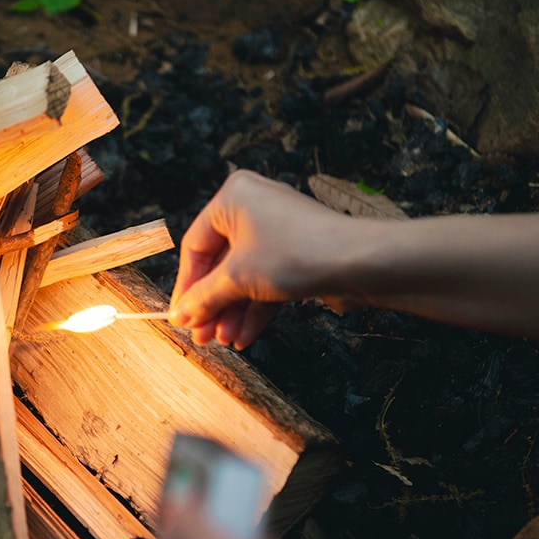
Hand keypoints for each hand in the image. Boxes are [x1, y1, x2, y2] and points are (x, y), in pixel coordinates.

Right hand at [169, 170, 349, 348]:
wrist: (359, 262)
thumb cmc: (296, 253)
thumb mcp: (238, 278)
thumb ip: (204, 297)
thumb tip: (180, 313)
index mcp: (233, 197)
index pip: (195, 246)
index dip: (186, 286)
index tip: (180, 315)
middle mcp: (253, 207)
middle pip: (220, 264)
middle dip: (212, 304)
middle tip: (202, 335)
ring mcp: (277, 230)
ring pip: (243, 276)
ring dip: (232, 311)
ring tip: (225, 341)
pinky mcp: (296, 252)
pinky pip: (265, 279)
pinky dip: (255, 306)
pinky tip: (245, 335)